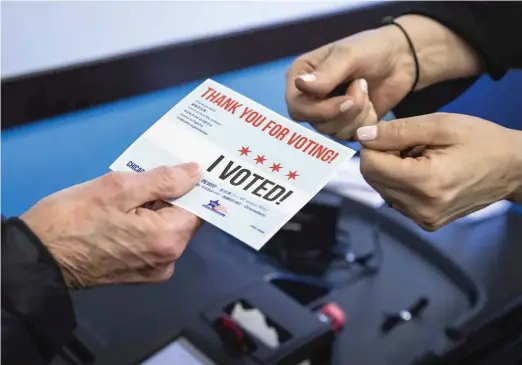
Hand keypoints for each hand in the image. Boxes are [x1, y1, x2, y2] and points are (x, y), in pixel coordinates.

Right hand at [20, 163, 202, 288]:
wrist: (38, 257)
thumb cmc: (74, 217)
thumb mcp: (118, 188)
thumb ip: (163, 180)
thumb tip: (195, 173)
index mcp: (168, 239)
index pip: (198, 207)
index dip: (191, 187)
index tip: (180, 170)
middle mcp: (169, 259)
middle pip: (183, 219)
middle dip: (169, 197)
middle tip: (145, 178)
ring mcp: (154, 270)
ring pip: (167, 229)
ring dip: (155, 210)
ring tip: (130, 195)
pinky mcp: (139, 274)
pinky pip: (153, 242)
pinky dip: (146, 226)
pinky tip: (124, 214)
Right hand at [285, 15, 480, 139]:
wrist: (401, 58)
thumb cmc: (371, 48)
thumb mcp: (348, 55)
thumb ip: (326, 74)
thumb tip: (300, 85)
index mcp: (300, 77)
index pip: (296, 107)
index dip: (319, 110)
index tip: (346, 100)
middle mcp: (309, 98)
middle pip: (315, 123)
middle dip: (344, 111)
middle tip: (362, 87)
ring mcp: (326, 114)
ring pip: (334, 132)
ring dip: (357, 115)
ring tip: (366, 91)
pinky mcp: (345, 125)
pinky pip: (350, 136)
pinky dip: (365, 122)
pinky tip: (371, 104)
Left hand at [358, 113, 521, 230]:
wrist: (514, 170)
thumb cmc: (481, 141)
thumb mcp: (441, 125)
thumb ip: (397, 131)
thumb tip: (362, 135)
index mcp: (426, 182)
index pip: (370, 165)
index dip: (373, 145)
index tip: (391, 133)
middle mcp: (421, 208)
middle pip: (373, 178)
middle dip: (381, 157)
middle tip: (409, 144)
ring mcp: (424, 219)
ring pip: (381, 189)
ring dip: (390, 170)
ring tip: (419, 157)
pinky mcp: (427, 223)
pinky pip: (396, 199)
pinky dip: (400, 183)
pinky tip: (422, 172)